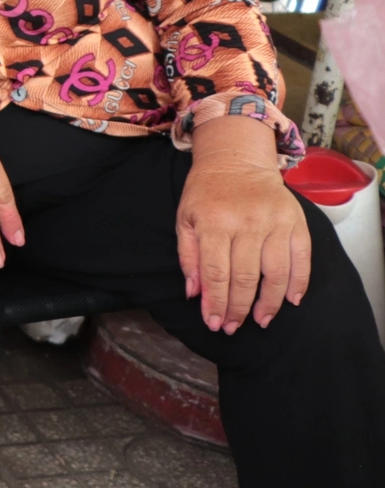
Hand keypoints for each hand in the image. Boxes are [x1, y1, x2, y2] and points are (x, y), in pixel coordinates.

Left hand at [179, 116, 308, 333]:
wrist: (237, 160)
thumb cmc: (206, 193)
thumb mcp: (185, 219)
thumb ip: (188, 257)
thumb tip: (195, 294)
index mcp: (214, 223)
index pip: (217, 274)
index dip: (216, 303)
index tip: (215, 323)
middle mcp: (247, 223)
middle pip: (245, 278)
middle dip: (238, 309)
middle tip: (234, 327)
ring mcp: (275, 222)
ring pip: (276, 274)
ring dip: (269, 303)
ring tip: (261, 320)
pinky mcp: (296, 221)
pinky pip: (302, 258)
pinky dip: (299, 282)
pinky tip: (291, 300)